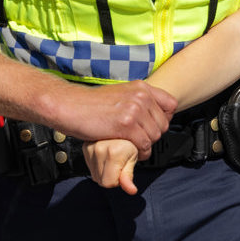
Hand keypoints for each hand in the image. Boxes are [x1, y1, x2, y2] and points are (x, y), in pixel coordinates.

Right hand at [47, 80, 176, 159]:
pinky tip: (132, 153)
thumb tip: (151, 115)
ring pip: (155, 136)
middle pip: (164, 123)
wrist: (68, 106)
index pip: (171, 104)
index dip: (165, 118)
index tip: (154, 126)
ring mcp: (134, 110)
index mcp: (142, 87)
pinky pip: (143, 144)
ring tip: (136, 148)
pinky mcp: (126, 125)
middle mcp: (141, 96)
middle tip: (142, 141)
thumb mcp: (120, 93)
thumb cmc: (90, 104)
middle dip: (154, 135)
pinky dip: (140, 152)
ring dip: (147, 146)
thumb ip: (137, 101)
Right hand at [84, 138, 140, 194]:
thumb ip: (129, 176)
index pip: (108, 183)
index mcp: (113, 152)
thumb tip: (131, 191)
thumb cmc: (132, 142)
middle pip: (101, 180)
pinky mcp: (85, 147)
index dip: (118, 180)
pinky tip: (106, 157)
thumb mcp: (133, 159)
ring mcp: (90, 147)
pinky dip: (99, 166)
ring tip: (113, 158)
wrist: (123, 126)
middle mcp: (99, 149)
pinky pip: (90, 167)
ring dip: (105, 171)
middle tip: (119, 163)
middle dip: (112, 176)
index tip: (123, 170)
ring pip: (95, 175)